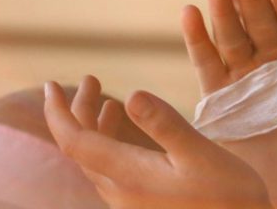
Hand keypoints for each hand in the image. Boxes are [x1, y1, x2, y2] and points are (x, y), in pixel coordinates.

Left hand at [45, 76, 270, 208]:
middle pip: (81, 149)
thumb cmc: (227, 195)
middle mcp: (121, 192)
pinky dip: (108, 141)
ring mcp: (129, 201)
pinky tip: (123, 128)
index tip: (49, 86)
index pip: (76, 142)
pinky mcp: (141, 203)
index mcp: (129, 176)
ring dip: (93, 126)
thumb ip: (165, 124)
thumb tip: (132, 94)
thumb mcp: (200, 154)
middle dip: (78, 111)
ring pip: (95, 160)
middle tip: (88, 79)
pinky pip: (110, 169)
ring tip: (104, 99)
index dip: (58, 113)